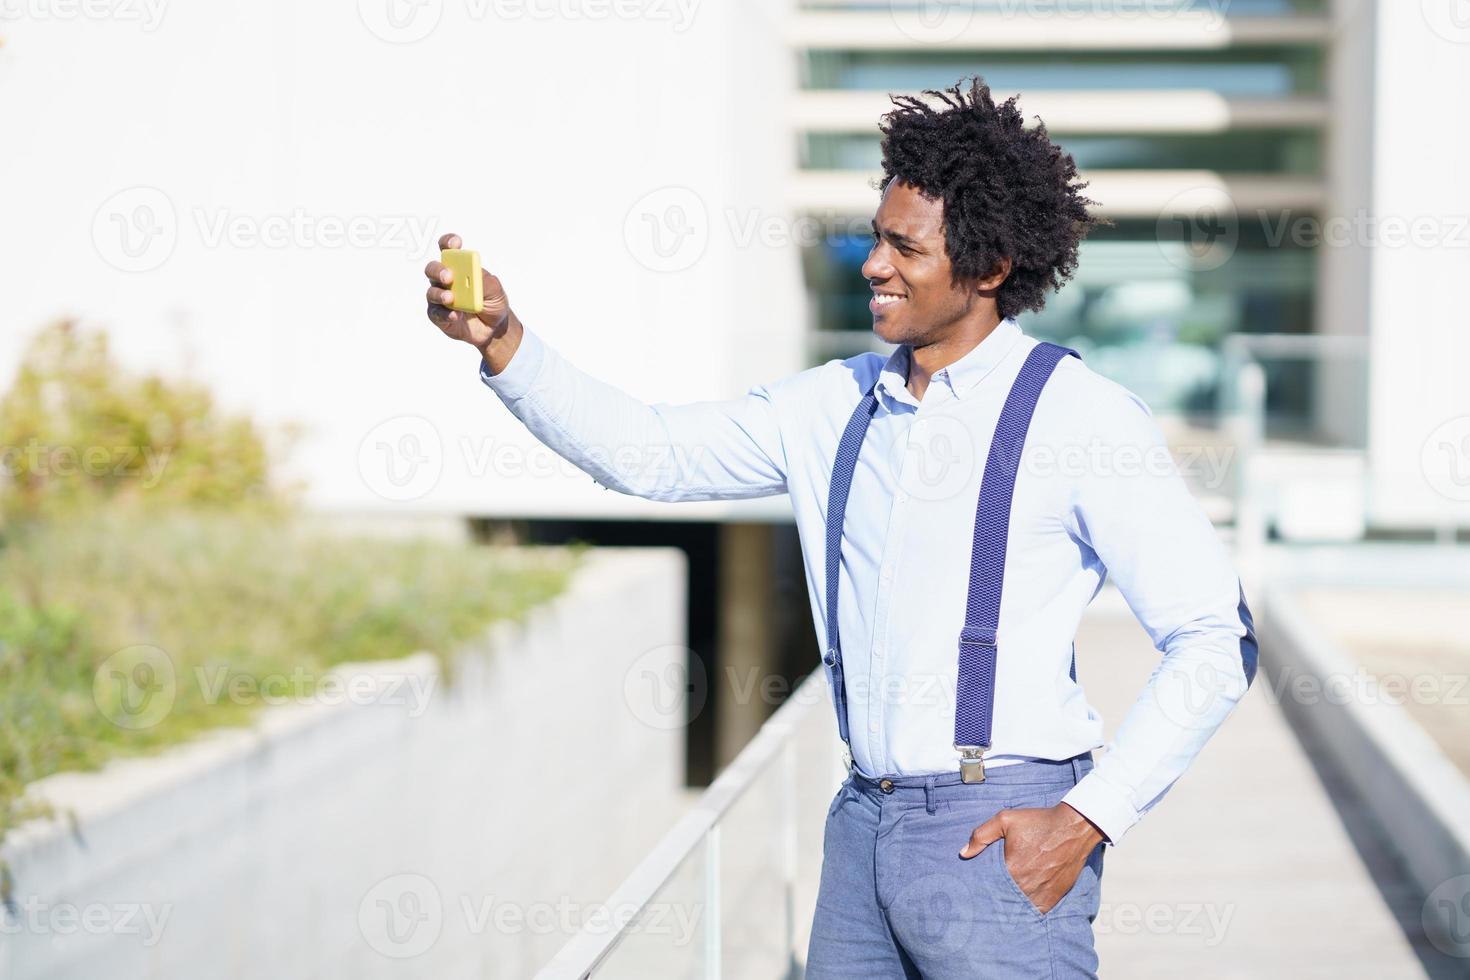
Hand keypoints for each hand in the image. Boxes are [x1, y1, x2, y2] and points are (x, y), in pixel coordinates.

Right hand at [424, 232, 518, 362]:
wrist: (494, 327)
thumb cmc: (492, 301)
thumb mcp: (495, 289)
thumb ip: (484, 280)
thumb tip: (474, 275)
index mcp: (458, 267)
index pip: (448, 249)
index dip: (448, 242)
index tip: (455, 244)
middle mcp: (445, 280)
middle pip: (433, 269)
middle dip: (439, 271)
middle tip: (449, 276)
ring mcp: (440, 298)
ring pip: (432, 292)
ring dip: (440, 294)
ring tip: (450, 298)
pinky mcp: (439, 316)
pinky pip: (436, 313)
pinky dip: (445, 314)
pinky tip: (454, 314)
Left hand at [958, 803, 1103, 913]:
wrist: (1073, 827)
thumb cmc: (1039, 822)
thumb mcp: (1005, 820)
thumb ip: (981, 836)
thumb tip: (964, 853)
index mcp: (1011, 869)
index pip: (988, 886)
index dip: (981, 887)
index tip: (975, 888)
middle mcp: (1025, 886)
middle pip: (1003, 899)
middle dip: (995, 897)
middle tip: (987, 896)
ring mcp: (1041, 894)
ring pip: (1019, 907)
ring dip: (1012, 905)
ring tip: (1003, 901)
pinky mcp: (1054, 898)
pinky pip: (1036, 910)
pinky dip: (1028, 908)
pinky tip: (1022, 902)